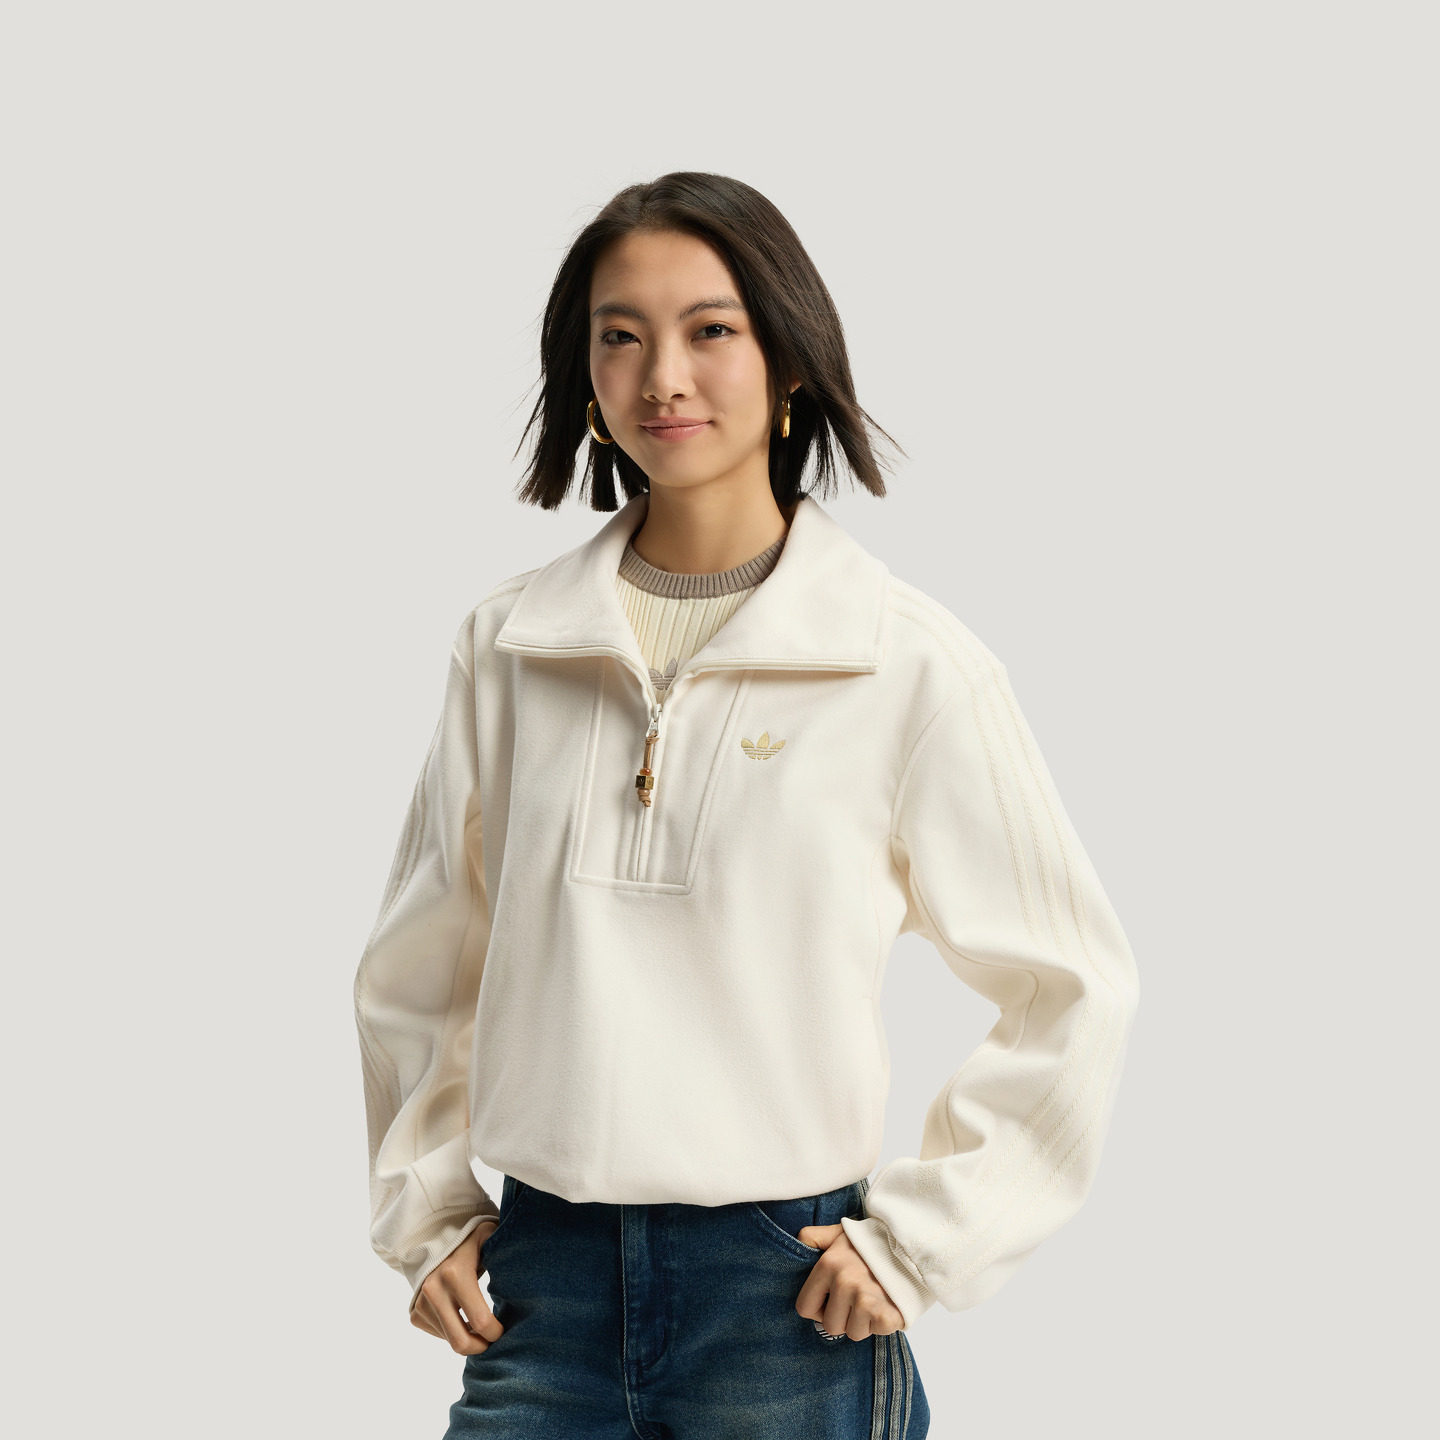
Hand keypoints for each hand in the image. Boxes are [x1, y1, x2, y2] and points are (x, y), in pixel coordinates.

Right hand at [411, 1218, 504, 1353]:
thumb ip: (507, 1252)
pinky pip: (439, 1335)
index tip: (504, 1329)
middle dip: (482, 1347)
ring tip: (480, 1324)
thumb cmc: (472, 1240)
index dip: (496, 1332)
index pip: (480, 1321)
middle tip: (493, 1340)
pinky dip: (453, 1332)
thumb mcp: (490, 1237)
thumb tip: (530, 1276)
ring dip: (468, 1338)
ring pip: (450, 1341)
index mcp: (455, 1274)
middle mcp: (433, 1290)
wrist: (435, 1238)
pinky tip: (462, 1317)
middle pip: (460, 1342)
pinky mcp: (415, 1313)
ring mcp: (421, 1304)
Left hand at [794, 1223, 906, 1339]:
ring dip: (862, 1321)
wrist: (914, 1247)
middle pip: (829, 1325)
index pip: (805, 1307)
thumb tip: (797, 1242)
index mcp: (828, 1264)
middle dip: (842, 1317)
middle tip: (857, 1298)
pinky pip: (873, 1333)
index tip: (831, 1300)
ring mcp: (864, 1300)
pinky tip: (885, 1303)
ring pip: (852, 1332)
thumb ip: (814, 1236)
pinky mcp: (884, 1315)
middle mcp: (844, 1282)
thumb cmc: (873, 1242)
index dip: (817, 1308)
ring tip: (873, 1298)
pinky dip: (880, 1323)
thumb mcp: (840, 1232)